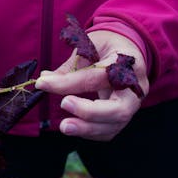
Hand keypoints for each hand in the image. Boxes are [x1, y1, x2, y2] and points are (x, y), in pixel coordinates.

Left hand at [35, 31, 149, 140]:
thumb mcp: (88, 45)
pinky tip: (74, 127)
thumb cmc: (105, 45)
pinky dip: (90, 132)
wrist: (127, 49)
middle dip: (89, 112)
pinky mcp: (124, 115)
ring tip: (64, 126)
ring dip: (88, 129)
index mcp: (126, 63)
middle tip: (64, 105)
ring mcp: (132, 104)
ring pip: (115, 124)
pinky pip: (109, 130)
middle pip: (118, 109)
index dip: (68, 83)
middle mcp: (135, 87)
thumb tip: (45, 79)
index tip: (43, 83)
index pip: (96, 77)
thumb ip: (70, 65)